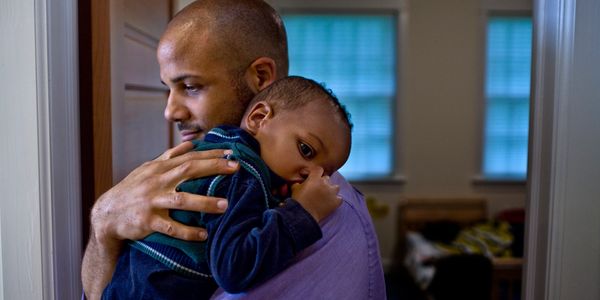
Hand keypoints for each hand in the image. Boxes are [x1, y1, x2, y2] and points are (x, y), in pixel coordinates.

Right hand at [90, 141, 238, 246]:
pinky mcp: (147, 222)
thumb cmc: (132, 189)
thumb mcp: (148, 169)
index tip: (231, 152)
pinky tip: (204, 234)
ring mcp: (152, 201)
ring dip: (204, 202)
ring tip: (225, 205)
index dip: (210, 154)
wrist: (107, 213)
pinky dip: (188, 232)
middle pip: (188, 171)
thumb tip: (190, 145)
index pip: (189, 157)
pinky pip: (171, 228)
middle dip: (213, 168)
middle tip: (235, 168)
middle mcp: (157, 181)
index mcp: (159, 168)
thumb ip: (170, 157)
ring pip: (181, 200)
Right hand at [290, 167, 341, 222]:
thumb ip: (299, 183)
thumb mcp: (295, 188)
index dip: (316, 173)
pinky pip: (339, 198)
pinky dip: (336, 200)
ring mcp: (332, 192)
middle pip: (327, 178)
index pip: (319, 169)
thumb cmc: (298, 201)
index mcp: (315, 178)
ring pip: (336, 187)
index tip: (314, 177)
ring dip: (331, 190)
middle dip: (323, 182)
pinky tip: (331, 203)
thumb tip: (299, 182)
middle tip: (318, 189)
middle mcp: (325, 183)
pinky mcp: (336, 201)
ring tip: (326, 195)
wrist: (304, 215)